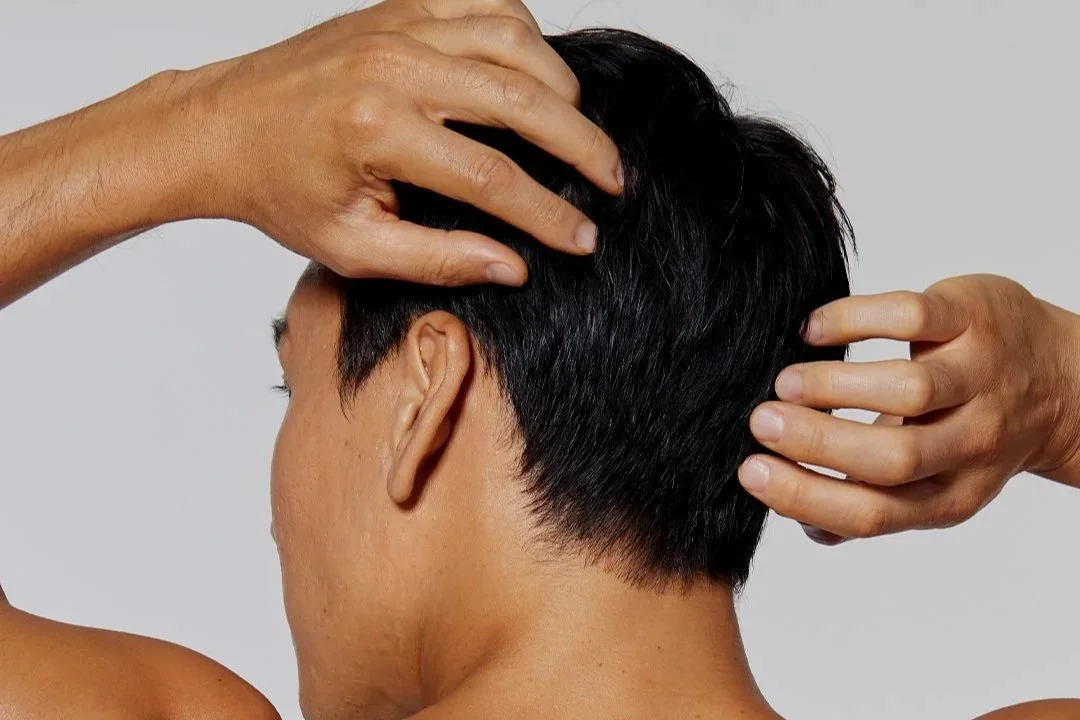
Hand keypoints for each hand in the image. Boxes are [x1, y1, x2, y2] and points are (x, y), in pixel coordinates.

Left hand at [181, 0, 621, 285]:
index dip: (549, 214)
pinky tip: (537, 76)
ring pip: (516, 39)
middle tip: (615, 181)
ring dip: (562, 87)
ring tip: (583, 133)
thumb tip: (514, 266)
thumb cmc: (281, 190)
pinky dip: (527, 35)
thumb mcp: (352, 247)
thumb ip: (437, 259)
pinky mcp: (401, 6)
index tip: (585, 239)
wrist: (222, 127)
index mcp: (378, 131)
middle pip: (521, 99)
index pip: (493, 177)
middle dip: (582, 146)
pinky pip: (487, 3)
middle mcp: (394, 66)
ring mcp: (399, 26)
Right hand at [738, 274, 1079, 542]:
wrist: (1059, 376)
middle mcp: (972, 443)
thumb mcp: (934, 481)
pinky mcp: (974, 319)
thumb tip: (807, 526)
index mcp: (950, 494)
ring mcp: (979, 378)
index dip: (805, 495)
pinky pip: (910, 317)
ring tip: (786, 381)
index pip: (873, 512)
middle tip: (760, 421)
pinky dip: (852, 321)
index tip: (751, 472)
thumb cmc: (974, 429)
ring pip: (906, 390)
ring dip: (832, 386)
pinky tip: (815, 330)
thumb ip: (872, 502)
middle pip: (891, 457)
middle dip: (815, 440)